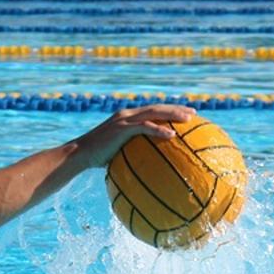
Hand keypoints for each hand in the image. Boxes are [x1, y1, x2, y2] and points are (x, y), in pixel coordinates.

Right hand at [73, 104, 196, 167]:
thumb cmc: (96, 157)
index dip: (169, 110)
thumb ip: (130, 152)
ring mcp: (123, 119)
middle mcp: (126, 114)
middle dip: (176, 109)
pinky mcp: (121, 128)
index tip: (185, 114)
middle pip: (156, 107)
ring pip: (153, 112)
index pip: (151, 110)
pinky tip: (172, 134)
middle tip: (193, 113)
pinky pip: (144, 126)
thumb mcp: (116, 152)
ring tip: (188, 119)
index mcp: (126, 118)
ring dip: (172, 114)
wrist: (80, 154)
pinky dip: (159, 129)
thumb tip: (146, 165)